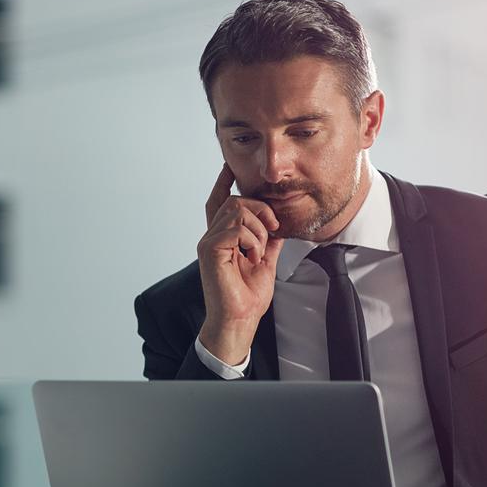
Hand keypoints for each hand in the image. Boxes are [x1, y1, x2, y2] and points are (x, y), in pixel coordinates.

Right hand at [196, 163, 284, 364]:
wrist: (240, 319)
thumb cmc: (248, 296)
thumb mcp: (265, 261)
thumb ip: (269, 241)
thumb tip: (278, 226)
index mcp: (222, 238)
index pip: (219, 202)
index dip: (223, 183)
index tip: (229, 167)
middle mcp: (211, 236)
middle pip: (235, 201)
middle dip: (260, 210)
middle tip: (272, 231)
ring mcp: (208, 242)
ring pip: (237, 210)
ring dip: (258, 229)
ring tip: (259, 252)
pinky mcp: (209, 250)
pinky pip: (236, 228)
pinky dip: (252, 240)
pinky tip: (252, 256)